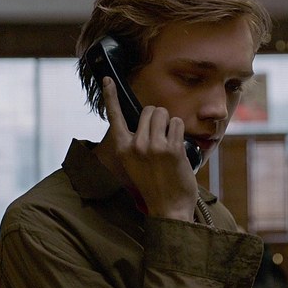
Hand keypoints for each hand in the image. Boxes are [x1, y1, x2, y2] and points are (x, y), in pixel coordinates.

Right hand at [102, 77, 197, 221]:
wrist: (169, 208)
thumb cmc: (154, 184)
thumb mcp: (135, 163)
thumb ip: (136, 142)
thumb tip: (147, 120)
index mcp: (123, 148)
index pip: (114, 116)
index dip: (110, 96)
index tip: (107, 79)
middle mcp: (135, 145)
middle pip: (149, 110)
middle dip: (158, 118)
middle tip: (161, 137)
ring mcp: (153, 146)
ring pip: (164, 114)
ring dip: (169, 124)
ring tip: (169, 143)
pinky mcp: (171, 148)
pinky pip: (177, 123)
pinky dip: (180, 131)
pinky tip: (178, 148)